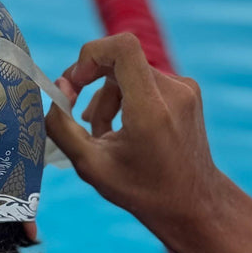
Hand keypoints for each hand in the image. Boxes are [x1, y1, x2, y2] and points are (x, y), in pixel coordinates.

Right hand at [44, 33, 229, 252]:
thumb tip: (58, 89)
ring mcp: (185, 89)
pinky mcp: (188, 92)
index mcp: (150, 109)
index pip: (122, 48)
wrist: (193, 204)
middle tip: (76, 112)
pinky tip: (123, 129)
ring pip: (131, 72)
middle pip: (119, 63)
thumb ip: (61, 125)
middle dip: (93, 84)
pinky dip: (128, 98)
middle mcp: (173, 92)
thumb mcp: (90, 166)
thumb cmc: (142, 191)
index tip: (76, 82)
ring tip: (103, 133)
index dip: (91, 55)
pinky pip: (147, 80)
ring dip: (109, 96)